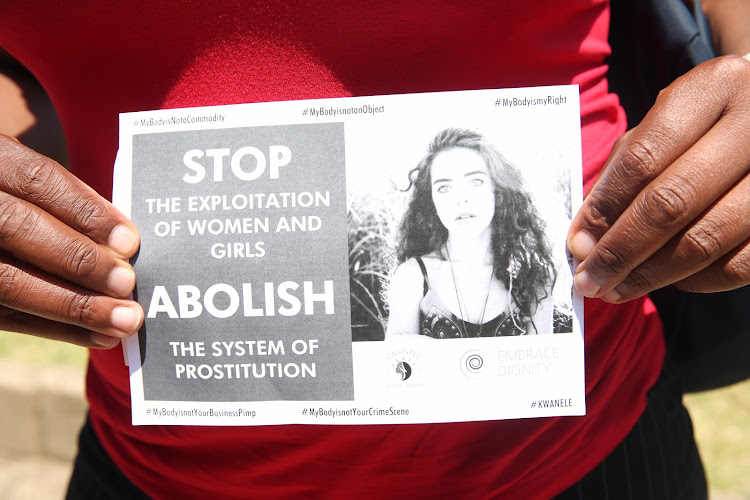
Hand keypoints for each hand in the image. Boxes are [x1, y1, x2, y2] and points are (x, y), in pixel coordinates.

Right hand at [0, 134, 141, 347]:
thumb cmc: (21, 189)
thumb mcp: (33, 172)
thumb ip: (67, 198)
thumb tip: (124, 245)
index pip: (34, 179)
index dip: (84, 211)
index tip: (129, 241)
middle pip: (13, 229)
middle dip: (77, 260)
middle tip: (127, 284)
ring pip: (4, 281)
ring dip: (72, 306)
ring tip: (124, 320)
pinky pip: (3, 315)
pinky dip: (55, 328)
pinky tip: (98, 335)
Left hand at [567, 55, 749, 302]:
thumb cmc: (706, 124)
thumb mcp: (667, 123)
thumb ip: (624, 170)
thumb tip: (586, 237)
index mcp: (713, 88)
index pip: (643, 158)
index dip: (604, 208)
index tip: (577, 244)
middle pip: (672, 202)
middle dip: (620, 250)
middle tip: (589, 279)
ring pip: (706, 240)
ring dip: (651, 275)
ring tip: (616, 289)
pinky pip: (739, 264)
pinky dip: (697, 280)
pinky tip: (667, 280)